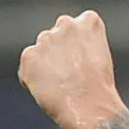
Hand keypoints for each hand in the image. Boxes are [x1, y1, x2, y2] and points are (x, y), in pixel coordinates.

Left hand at [18, 10, 125, 128]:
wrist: (89, 106)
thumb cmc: (99, 88)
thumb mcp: (101, 56)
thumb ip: (84, 45)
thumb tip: (69, 52)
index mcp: (89, 22)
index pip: (79, 24)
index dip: (78, 45)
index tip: (82, 60)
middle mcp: (66, 24)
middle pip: (57, 34)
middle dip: (59, 50)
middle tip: (68, 74)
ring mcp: (46, 39)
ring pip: (41, 49)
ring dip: (45, 63)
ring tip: (59, 85)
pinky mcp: (29, 55)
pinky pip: (27, 65)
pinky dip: (32, 77)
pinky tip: (47, 90)